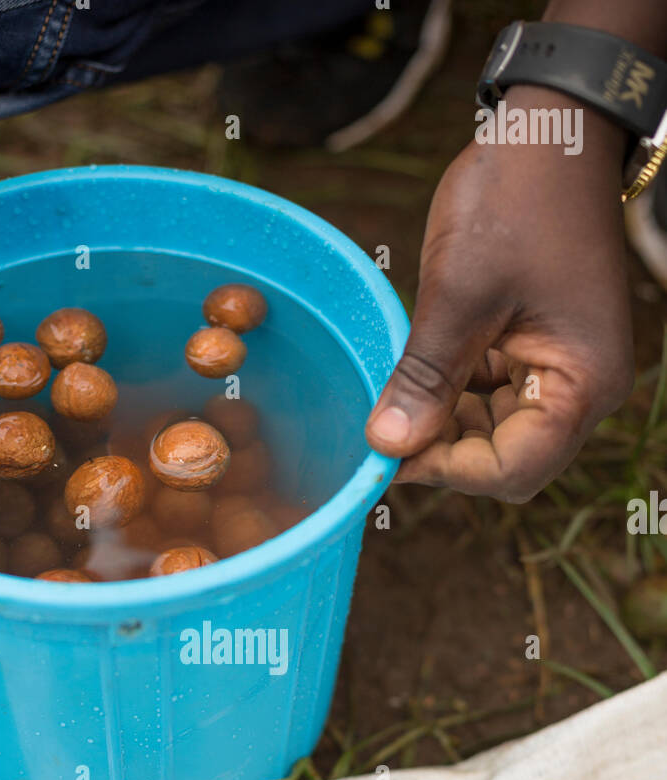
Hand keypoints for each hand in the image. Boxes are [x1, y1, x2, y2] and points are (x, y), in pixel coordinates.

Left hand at [365, 88, 635, 502]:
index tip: (384, 455)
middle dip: (441, 450)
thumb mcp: (459, 293)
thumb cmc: (516, 198)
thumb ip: (426, 376)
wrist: (550, 127)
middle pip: (504, 460)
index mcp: (582, 383)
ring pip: (491, 434)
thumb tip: (387, 447)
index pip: (512, 470)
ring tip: (390, 396)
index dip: (445, 471)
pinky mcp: (535, 352)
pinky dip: (449, 396)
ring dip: (441, 424)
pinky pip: (488, 397)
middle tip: (378, 429)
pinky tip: (411, 375)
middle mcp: (581, 389)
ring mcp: (559, 371)